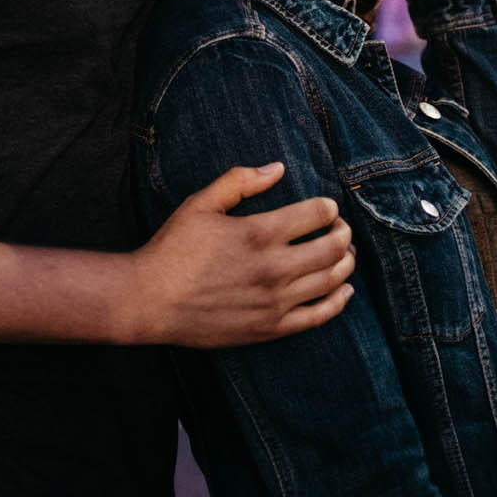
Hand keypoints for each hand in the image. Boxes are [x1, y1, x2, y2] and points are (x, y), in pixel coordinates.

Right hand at [129, 162, 356, 347]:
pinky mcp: (271, 328)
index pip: (318, 213)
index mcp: (259, 232)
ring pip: (332, 280)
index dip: (329, 207)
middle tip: (340, 229)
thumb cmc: (173, 250)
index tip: (326, 207)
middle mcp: (274, 267)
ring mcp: (275, 301)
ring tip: (343, 254)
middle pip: (334, 247)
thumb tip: (278, 168)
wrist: (150, 301)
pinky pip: (319, 315)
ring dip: (346, 263)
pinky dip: (338, 302)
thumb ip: (240, 181)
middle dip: (343, 233)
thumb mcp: (200, 204)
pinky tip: (345, 291)